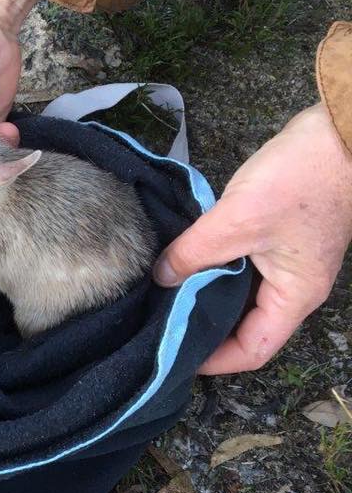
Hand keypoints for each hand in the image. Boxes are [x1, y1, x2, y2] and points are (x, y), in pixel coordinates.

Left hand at [153, 103, 351, 373]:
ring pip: (242, 296)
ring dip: (207, 295)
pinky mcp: (281, 239)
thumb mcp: (236, 219)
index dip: (213, 360)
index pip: (252, 350)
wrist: (340, 132)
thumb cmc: (301, 178)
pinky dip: (215, 269)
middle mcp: (294, 288)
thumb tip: (161, 278)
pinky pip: (244, 268)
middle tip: (160, 324)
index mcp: (294, 297)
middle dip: (205, 328)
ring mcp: (289, 263)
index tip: (172, 354)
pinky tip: (186, 260)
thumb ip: (194, 252)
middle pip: (245, 327)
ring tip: (166, 296)